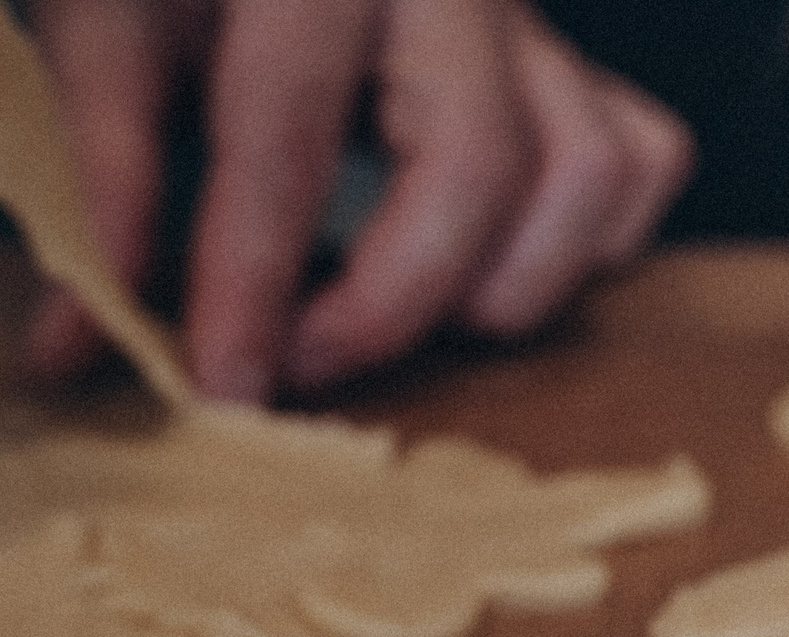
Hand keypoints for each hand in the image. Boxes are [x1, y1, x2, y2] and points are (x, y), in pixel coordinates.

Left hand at [25, 0, 692, 402]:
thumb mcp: (112, 31)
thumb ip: (103, 172)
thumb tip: (79, 345)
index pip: (291, 127)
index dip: (251, 272)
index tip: (226, 379)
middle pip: (481, 166)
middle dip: (397, 298)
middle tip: (315, 360)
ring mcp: (536, 27)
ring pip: (590, 174)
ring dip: (513, 279)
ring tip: (421, 306)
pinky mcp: (581, 65)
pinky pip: (639, 163)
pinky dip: (587, 238)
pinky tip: (499, 254)